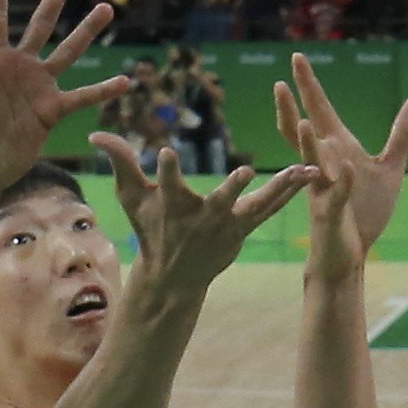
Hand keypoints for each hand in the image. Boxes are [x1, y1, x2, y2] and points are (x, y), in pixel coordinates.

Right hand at [94, 136, 311, 299]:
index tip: (168, 152)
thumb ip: (119, 161)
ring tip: (304, 169)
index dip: (167, 171)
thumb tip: (94, 131)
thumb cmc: (150, 229)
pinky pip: (272, 209)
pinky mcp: (245, 229)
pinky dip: (291, 192)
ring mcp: (227, 226)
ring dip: (281, 188)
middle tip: (243, 173)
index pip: (168, 185)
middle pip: (219, 201)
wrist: (174, 276)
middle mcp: (203, 218)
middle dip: (230, 189)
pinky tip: (313, 174)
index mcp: (173, 207)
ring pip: (258, 205)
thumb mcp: (131, 197)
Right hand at [276, 52, 407, 258]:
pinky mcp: (331, 215)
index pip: (319, 111)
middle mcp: (323, 165)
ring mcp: (323, 190)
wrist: (349, 254)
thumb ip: (402, 134)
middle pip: (303, 131)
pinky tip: (348, 171)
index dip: (308, 85)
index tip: (298, 56)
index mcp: (336, 151)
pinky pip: (336, 198)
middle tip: (281, 81)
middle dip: (294, 107)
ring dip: (307, 144)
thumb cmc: (362, 210)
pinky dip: (342, 185)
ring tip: (302, 120)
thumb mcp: (389, 168)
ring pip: (311, 164)